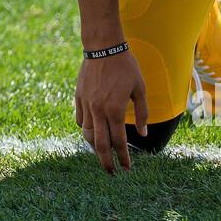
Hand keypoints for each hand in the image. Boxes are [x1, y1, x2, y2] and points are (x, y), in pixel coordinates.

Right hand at [75, 51, 148, 173]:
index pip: (119, 142)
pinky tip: (92, 131)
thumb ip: (141, 113)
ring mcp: (86, 105)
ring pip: (87, 134)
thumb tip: (142, 134)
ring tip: (102, 153)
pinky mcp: (79, 98)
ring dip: (94, 147)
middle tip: (111, 173)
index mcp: (115, 110)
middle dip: (105, 162)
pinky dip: (86, 128)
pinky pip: (80, 120)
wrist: (103, 47)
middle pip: (100, 144)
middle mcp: (99, 111)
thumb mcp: (139, 89)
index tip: (126, 168)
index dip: (123, 158)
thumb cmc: (125, 66)